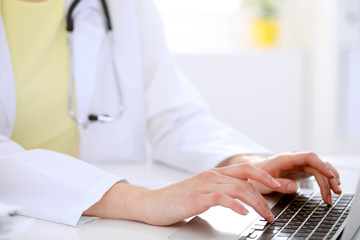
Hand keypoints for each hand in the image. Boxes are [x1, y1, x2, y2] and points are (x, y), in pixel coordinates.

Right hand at [84, 163, 280, 225]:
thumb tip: (241, 199)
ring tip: (266, 215)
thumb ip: (220, 192)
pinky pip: (221, 198)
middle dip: (267, 191)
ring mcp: (203, 186)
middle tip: (277, 206)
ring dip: (256, 203)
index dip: (265, 176)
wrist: (151, 203)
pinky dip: (235, 205)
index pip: (245, 170)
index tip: (280, 186)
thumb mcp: (201, 193)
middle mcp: (211, 176)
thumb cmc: (176, 200)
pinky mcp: (196, 198)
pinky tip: (243, 214)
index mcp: (214, 174)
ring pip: (238, 188)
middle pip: (246, 178)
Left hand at [223, 152, 341, 204]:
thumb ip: (279, 184)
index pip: (307, 157)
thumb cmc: (255, 175)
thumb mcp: (262, 182)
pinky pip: (317, 172)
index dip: (320, 165)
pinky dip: (324, 180)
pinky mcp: (301, 169)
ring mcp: (298, 163)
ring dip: (329, 180)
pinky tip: (330, 189)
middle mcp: (294, 158)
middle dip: (328, 177)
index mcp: (285, 158)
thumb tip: (295, 187)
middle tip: (334, 192)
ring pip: (319, 168)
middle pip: (317, 164)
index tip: (329, 175)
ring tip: (335, 193)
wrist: (251, 171)